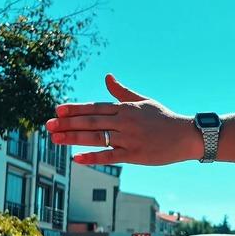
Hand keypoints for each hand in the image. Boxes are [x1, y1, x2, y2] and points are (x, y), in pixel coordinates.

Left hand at [46, 74, 202, 165]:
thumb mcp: (143, 101)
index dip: (76, 109)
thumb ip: (122, 91)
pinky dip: (92, 157)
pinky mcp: (135, 155)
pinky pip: (109, 157)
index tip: (58, 110)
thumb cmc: (163, 118)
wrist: (186, 135)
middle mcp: (125, 122)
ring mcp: (129, 139)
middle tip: (48, 125)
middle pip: (91, 122)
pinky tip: (76, 158)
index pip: (95, 107)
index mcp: (125, 108)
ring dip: (73, 138)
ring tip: (55, 138)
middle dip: (68, 123)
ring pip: (96, 138)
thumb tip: (108, 76)